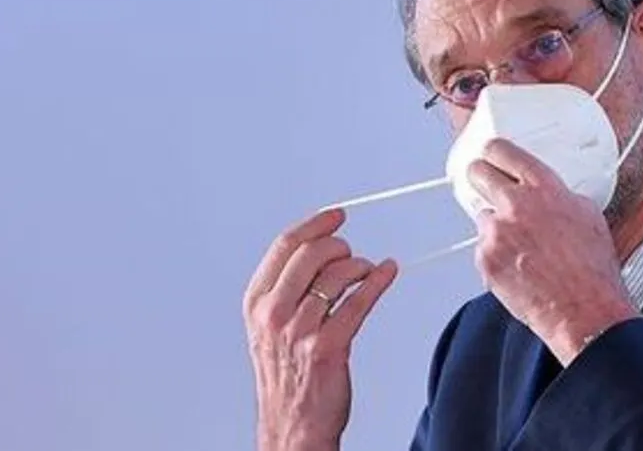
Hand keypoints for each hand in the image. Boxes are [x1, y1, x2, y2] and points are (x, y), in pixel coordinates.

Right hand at [242, 209, 398, 450]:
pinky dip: (377, 281)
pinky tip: (386, 272)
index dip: (314, 225)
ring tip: (367, 271)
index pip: (284, 246)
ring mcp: (299, 330)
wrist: (291, 427)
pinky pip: (358, 301)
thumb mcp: (269, 327)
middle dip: (339, 245)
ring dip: (360, 266)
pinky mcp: (327, 347)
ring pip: (337, 275)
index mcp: (256, 303)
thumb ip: (284, 289)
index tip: (335, 216)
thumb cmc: (286, 376)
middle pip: (311, 253)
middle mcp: (273, 313)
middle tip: (351, 252)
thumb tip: (316, 249)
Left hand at [466, 139, 638, 365]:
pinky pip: (483, 249)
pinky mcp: (485, 259)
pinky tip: (519, 267)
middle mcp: (516, 205)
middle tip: (486, 185)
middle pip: (477, 173)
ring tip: (521, 246)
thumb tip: (546, 192)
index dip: (494, 150)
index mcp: (544, 188)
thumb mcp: (588, 215)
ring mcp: (497, 232)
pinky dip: (496, 255)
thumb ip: (560, 195)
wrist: (583, 310)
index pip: (503, 151)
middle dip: (480, 177)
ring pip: (482, 216)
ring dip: (496, 226)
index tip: (491, 153)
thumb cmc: (592, 269)